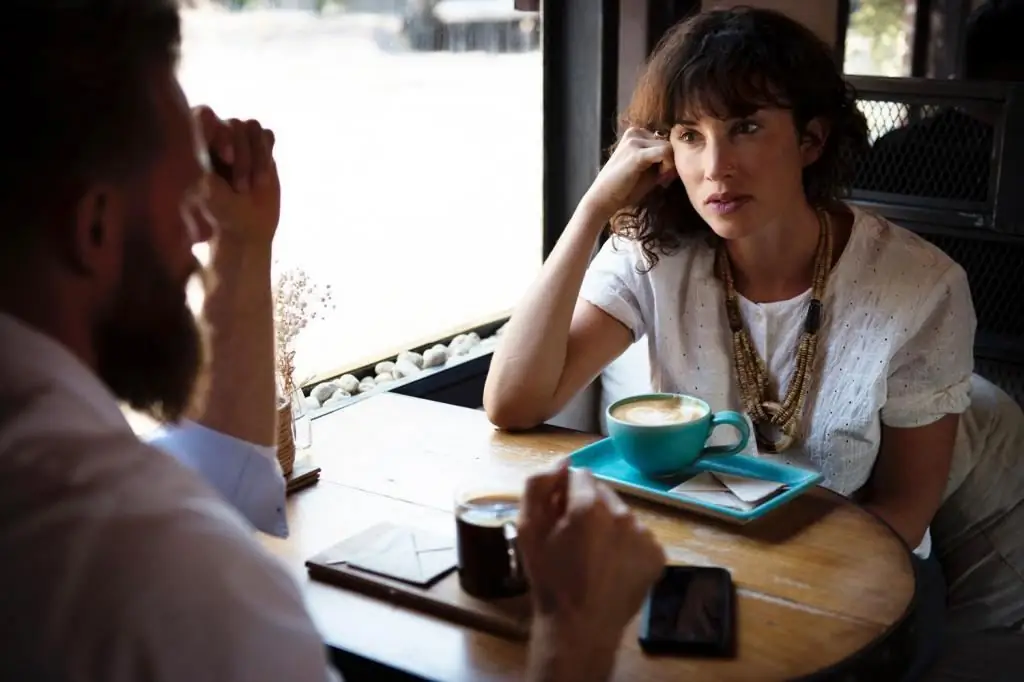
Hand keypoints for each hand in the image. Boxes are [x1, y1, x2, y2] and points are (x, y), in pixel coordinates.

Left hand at [194, 105, 280, 246]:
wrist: (245, 227)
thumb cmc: (219, 210)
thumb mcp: (206, 186)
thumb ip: (202, 156)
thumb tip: (206, 126)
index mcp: (197, 141)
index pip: (204, 115)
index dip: (218, 131)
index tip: (226, 159)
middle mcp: (217, 135)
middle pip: (234, 124)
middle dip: (243, 157)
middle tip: (241, 188)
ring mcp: (240, 140)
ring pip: (252, 127)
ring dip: (256, 158)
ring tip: (253, 186)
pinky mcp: (261, 147)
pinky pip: (267, 135)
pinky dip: (266, 156)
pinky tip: (262, 178)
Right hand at [518, 464, 665, 643]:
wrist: (580, 627)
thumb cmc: (549, 578)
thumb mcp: (527, 529)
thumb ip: (539, 485)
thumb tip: (564, 461)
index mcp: (588, 506)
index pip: (580, 475)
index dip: (566, 493)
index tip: (559, 516)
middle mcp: (622, 514)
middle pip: (603, 494)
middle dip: (589, 507)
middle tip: (575, 538)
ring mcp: (644, 535)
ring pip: (622, 515)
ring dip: (609, 525)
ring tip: (595, 555)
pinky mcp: (658, 554)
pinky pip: (639, 537)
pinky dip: (627, 545)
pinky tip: (613, 566)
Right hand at [580, 126, 675, 221]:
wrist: (603, 199)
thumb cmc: (625, 187)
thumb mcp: (648, 170)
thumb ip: (663, 160)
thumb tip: (683, 156)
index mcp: (636, 133)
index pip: (665, 139)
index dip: (669, 158)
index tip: (662, 175)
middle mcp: (634, 132)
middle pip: (669, 142)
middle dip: (670, 162)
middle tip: (662, 180)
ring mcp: (634, 141)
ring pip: (669, 147)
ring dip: (669, 166)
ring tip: (659, 180)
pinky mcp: (636, 153)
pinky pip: (665, 153)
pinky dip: (667, 167)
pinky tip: (659, 180)